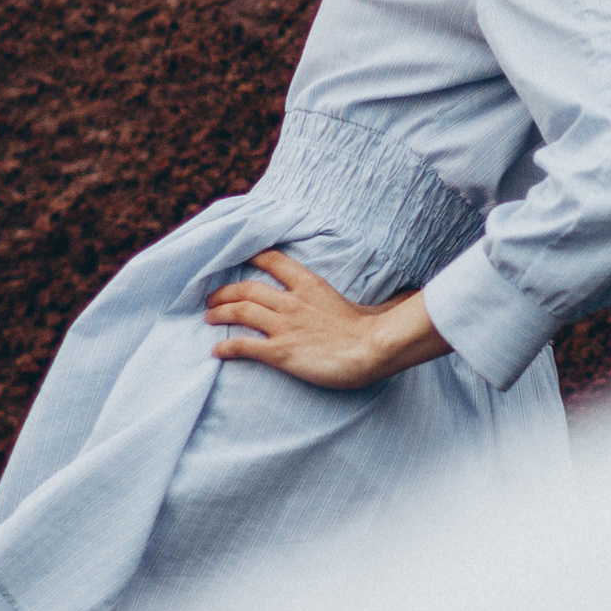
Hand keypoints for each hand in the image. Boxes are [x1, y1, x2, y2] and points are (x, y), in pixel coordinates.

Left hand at [204, 250, 447, 388]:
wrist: (372, 349)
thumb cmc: (373, 331)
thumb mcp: (362, 303)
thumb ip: (362, 298)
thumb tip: (402, 293)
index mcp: (309, 285)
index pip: (272, 261)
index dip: (251, 258)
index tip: (238, 260)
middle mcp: (291, 301)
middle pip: (246, 289)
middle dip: (224, 292)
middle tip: (211, 297)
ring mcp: (284, 326)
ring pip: (239, 311)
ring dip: (219, 313)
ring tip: (208, 316)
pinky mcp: (280, 351)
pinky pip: (244, 346)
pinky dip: (226, 347)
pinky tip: (216, 350)